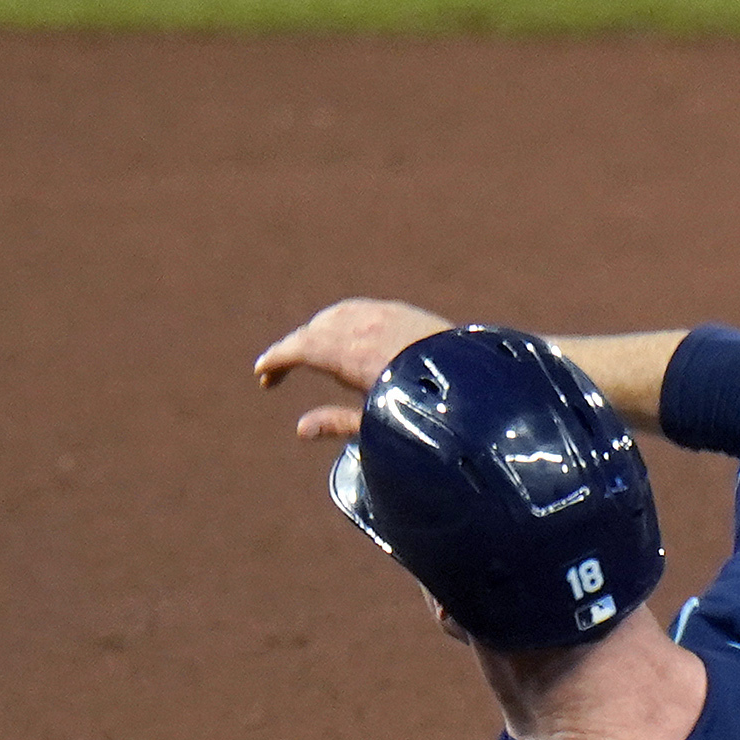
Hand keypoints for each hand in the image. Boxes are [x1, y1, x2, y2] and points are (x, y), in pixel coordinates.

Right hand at [253, 298, 454, 439]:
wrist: (478, 383)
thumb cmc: (429, 412)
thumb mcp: (380, 425)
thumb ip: (338, 423)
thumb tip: (301, 429)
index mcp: (352, 355)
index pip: (300, 349)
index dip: (277, 359)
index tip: (261, 372)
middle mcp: (364, 328)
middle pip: (313, 331)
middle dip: (292, 349)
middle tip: (278, 372)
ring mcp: (385, 315)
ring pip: (335, 316)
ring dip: (315, 332)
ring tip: (306, 356)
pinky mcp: (403, 311)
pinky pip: (359, 310)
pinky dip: (339, 320)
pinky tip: (341, 336)